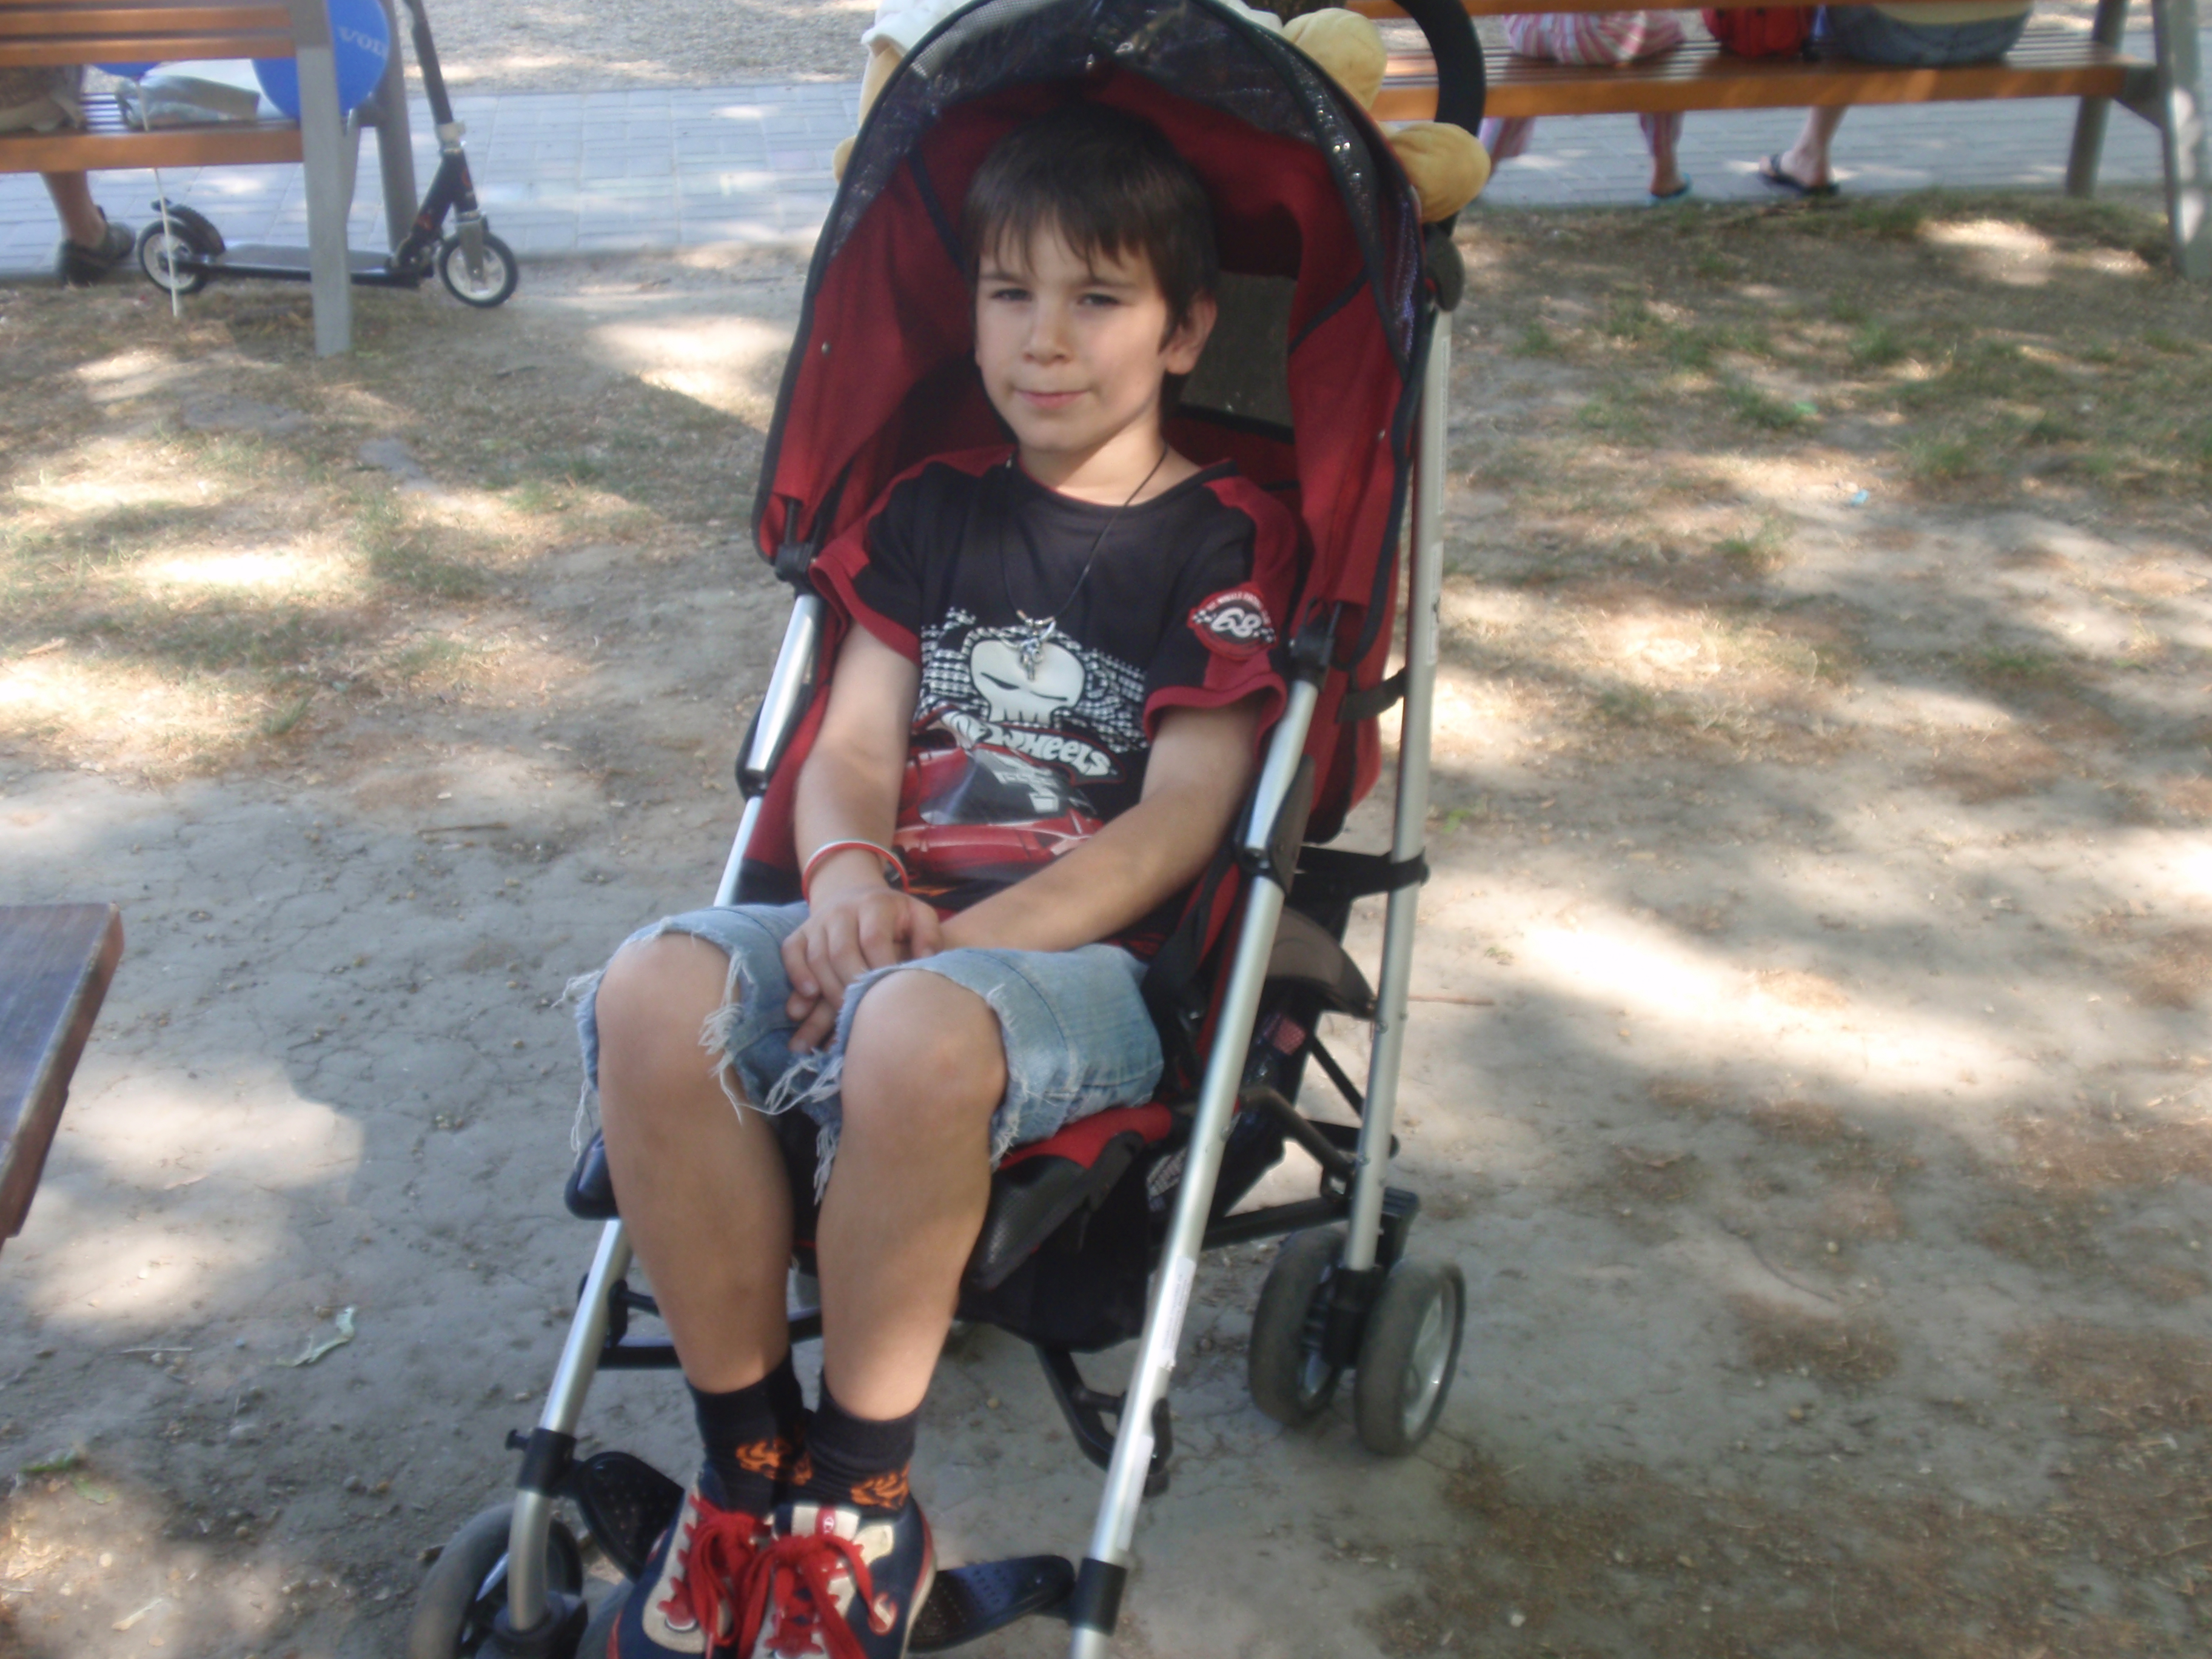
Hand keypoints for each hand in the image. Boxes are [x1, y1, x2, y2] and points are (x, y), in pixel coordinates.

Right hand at [781, 873, 942, 1051]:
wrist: (856, 895)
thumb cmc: (894, 916)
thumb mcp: (918, 915)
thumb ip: (929, 935)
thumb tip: (927, 960)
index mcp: (874, 904)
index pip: (873, 939)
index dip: (880, 968)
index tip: (889, 995)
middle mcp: (842, 910)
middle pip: (842, 951)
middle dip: (853, 985)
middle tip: (865, 1012)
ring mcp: (818, 921)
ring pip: (817, 957)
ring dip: (830, 988)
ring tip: (844, 1012)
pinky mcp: (800, 932)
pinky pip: (791, 952)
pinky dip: (797, 973)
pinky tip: (810, 994)